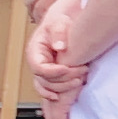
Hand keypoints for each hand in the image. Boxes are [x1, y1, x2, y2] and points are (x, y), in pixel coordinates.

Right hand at [28, 2, 88, 118]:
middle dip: (63, 79)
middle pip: (45, 80)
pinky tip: (63, 96)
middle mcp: (37, 63)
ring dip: (64, 87)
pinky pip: (49, 89)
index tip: (67, 68)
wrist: (65, 24)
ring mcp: (44, 71)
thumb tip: (60, 46)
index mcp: (35, 51)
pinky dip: (56, 93)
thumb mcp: (59, 22)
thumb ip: (58, 33)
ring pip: (48, 87)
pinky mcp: (52, 75)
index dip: (52, 72)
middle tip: (82, 71)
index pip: (39, 67)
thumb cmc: (60, 21)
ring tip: (81, 79)